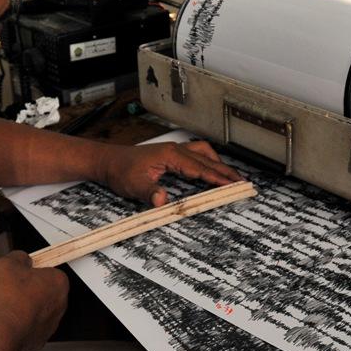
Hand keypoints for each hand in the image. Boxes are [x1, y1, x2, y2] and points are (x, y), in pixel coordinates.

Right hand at [0, 251, 67, 350]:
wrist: (0, 334)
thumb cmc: (7, 301)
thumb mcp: (7, 263)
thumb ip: (18, 257)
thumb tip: (20, 259)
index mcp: (58, 282)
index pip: (49, 269)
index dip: (31, 269)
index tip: (20, 271)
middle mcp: (60, 304)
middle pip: (43, 290)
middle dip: (28, 288)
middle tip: (10, 287)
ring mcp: (50, 324)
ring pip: (36, 310)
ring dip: (23, 307)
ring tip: (5, 305)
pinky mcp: (39, 340)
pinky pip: (29, 326)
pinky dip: (19, 324)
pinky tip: (6, 320)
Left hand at [101, 140, 241, 206]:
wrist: (108, 161)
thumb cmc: (120, 170)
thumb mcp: (134, 185)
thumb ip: (150, 192)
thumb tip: (163, 201)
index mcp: (171, 155)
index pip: (201, 168)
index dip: (218, 178)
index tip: (233, 185)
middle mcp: (175, 150)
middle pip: (208, 159)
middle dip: (226, 171)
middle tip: (242, 183)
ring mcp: (174, 150)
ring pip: (204, 153)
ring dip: (218, 164)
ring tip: (231, 178)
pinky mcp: (171, 154)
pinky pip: (196, 154)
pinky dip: (208, 162)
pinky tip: (210, 170)